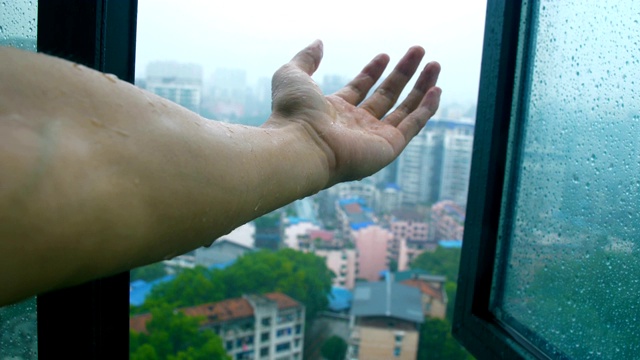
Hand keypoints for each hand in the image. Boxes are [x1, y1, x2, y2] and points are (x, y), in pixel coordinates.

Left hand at [264, 40, 440, 186]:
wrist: (300, 145)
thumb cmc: (293, 113)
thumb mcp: (293, 75)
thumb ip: (306, 58)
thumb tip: (318, 43)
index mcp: (334, 110)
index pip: (360, 88)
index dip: (373, 71)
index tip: (385, 56)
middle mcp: (355, 125)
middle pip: (386, 95)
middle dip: (403, 73)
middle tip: (418, 52)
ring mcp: (373, 137)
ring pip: (405, 110)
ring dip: (421, 88)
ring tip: (435, 65)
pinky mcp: (388, 148)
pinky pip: (413, 126)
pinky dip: (426, 109)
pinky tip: (436, 90)